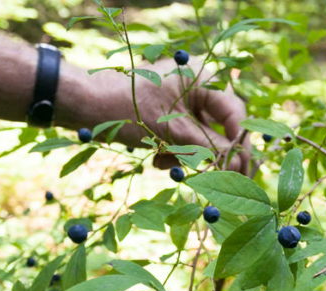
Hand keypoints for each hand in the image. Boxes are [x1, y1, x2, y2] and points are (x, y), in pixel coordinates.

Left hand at [98, 57, 250, 173]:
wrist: (86, 106)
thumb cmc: (129, 110)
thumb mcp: (173, 132)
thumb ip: (209, 149)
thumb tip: (240, 166)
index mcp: (203, 78)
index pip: (235, 114)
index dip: (237, 143)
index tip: (237, 169)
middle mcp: (197, 86)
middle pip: (219, 127)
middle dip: (208, 154)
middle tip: (208, 176)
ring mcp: (182, 101)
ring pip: (201, 137)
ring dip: (187, 156)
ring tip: (165, 162)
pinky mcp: (169, 114)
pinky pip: (184, 138)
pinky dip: (174, 152)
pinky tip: (158, 159)